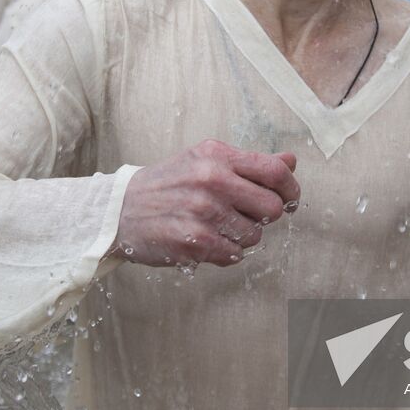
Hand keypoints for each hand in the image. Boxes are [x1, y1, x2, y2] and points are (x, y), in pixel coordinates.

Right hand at [114, 139, 299, 267]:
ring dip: (242, 237)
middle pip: (272, 207)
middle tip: (248, 216)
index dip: (291, 188)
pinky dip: (226, 252)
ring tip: (217, 227)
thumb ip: (249, 163)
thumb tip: (290, 161)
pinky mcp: (194, 241)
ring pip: (254, 235)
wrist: (119, 210)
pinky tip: (206, 241)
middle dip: (266, 216)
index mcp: (216, 155)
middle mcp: (211, 179)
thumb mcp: (204, 160)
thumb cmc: (168, 184)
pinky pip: (235, 255)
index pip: (275, 171)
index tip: (290, 199)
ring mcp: (203, 211)